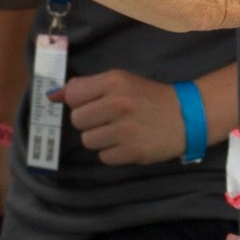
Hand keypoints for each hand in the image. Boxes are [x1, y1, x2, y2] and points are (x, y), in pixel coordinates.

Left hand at [61, 70, 192, 167]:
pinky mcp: (133, 152)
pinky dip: (112, 153)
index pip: (73, 96)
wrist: (187, 116)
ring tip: (118, 132)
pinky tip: (127, 143)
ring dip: (100, 139)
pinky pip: (104, 157)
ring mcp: (126, 130)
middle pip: (77, 120)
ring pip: (88, 141)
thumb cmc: (149, 97)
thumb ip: (87, 87)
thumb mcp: (120, 81)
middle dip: (89, 122)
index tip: (92, 104)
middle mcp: (118, 104)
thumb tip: (52, 95)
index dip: (79, 102)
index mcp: (114, 82)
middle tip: (107, 119)